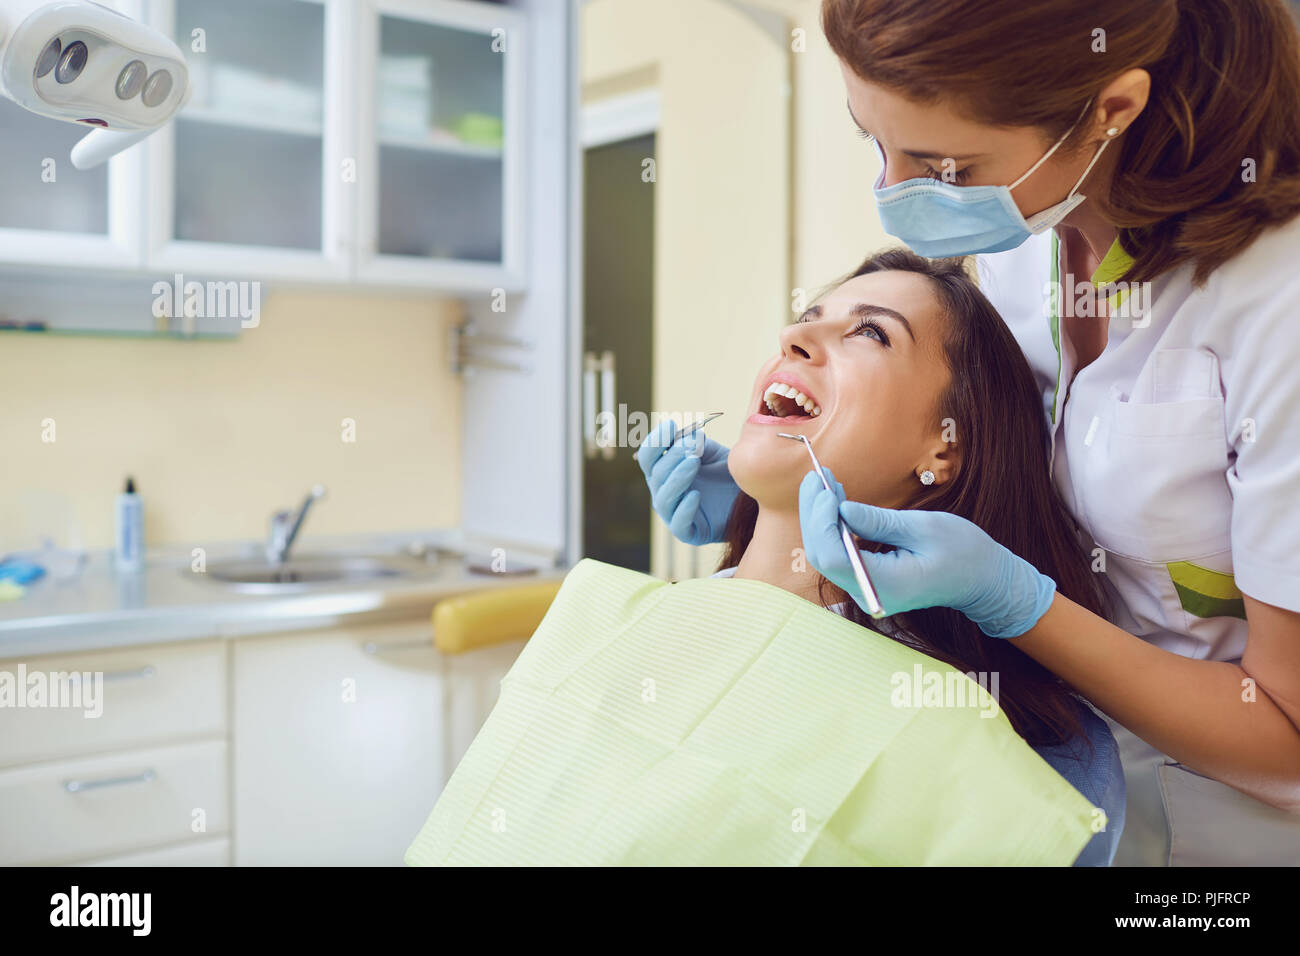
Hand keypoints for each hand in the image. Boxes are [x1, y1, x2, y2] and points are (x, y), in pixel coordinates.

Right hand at [635, 419, 739, 546]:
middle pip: (655, 474)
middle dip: (671, 456)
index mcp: (663, 471)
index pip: (648, 456)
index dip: (655, 440)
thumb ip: (696, 443)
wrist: (751, 498)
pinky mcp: (687, 532)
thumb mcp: (711, 453)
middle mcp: (663, 492)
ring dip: (677, 477)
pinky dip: (684, 508)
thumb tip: (686, 434)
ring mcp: (673, 513)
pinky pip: (678, 523)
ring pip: (664, 497)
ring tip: (694, 462)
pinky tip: (696, 495)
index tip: (671, 424)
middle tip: (691, 444)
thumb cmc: (726, 474)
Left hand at [797, 468, 1056, 637]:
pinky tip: (836, 501)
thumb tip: (842, 509)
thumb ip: (880, 522)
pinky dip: (833, 526)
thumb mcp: (924, 528)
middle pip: (823, 555)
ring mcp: (866, 589)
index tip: (825, 489)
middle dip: (814, 514)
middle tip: (816, 476)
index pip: (833, 557)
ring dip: (821, 517)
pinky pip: (840, 554)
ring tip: (824, 482)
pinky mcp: (867, 579)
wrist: (982, 579)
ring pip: (827, 554)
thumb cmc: (963, 552)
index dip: (822, 522)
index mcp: (886, 583)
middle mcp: (869, 592)